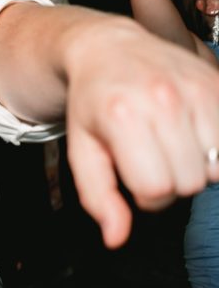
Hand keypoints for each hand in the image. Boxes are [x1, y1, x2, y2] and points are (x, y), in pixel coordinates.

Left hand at [63, 18, 218, 247]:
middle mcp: (163, 99)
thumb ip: (97, 196)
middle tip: (150, 155)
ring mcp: (196, 89)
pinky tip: (191, 133)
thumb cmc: (92, 103)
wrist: (107, 49)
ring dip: (196, 165)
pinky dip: (216, 148)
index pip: (155, 190)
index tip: (133, 175)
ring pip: (216, 168)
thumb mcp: (82, 148)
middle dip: (169, 180)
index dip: (144, 194)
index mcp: (123, 116)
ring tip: (170, 142)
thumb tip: (115, 238)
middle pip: (188, 182)